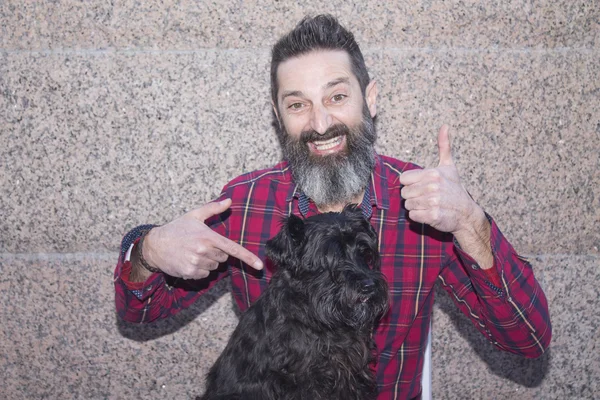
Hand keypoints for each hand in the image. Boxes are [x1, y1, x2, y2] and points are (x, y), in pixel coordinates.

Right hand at [142, 199, 262, 279]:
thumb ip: (213, 208)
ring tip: (193, 252)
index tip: (260, 265)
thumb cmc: (176, 229)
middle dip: (216, 252)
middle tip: (200, 245)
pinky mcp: (190, 273)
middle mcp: (204, 251)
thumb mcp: (194, 215)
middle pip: (223, 257)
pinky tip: (189, 261)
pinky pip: (205, 274)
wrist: (155, 245)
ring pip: (215, 266)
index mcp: (208, 237)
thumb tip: (229, 200)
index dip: (248, 258)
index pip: (233, 248)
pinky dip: (200, 269)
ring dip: (208, 261)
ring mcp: (197, 263)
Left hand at [399, 125, 478, 233]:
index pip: (403, 179)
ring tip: (429, 205)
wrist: (466, 213)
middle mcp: (432, 187)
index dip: (410, 184)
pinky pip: (413, 216)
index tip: (421, 186)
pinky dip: (419, 216)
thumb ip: (444, 146)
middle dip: (413, 196)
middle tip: (426, 197)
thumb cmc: (455, 189)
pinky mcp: (433, 216)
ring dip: (416, 207)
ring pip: (408, 205)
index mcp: (432, 173)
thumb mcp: (449, 166)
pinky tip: (429, 213)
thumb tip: (445, 126)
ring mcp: (433, 202)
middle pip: (404, 193)